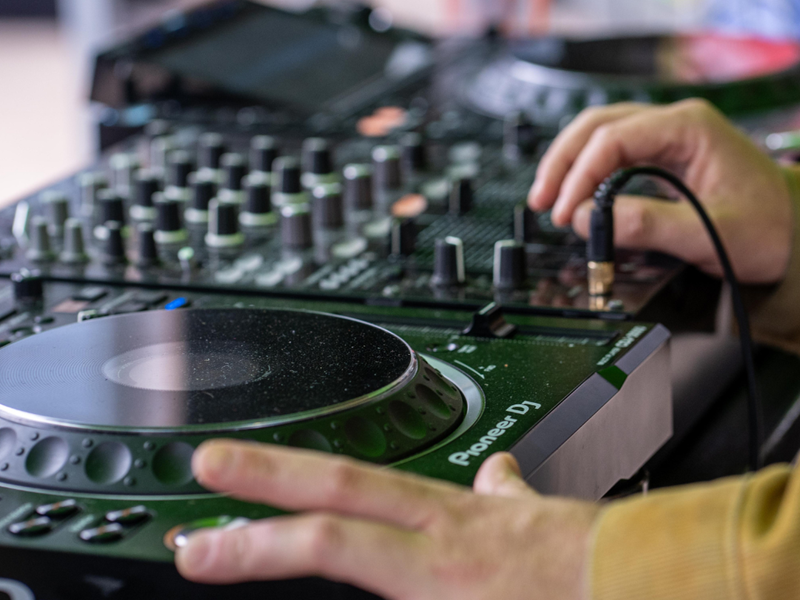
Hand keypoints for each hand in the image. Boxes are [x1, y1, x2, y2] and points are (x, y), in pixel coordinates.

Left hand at [176, 440, 600, 599]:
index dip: (277, 475)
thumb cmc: (583, 556)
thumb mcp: (531, 515)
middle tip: (190, 525)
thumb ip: (503, 494)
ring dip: (272, 562)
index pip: (347, 483)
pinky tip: (282, 577)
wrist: (639, 582)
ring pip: (349, 561)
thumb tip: (496, 474)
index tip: (223, 470)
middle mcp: (435, 551)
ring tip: (214, 558)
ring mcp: (445, 589)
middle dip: (254, 517)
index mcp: (443, 519)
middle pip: (333, 520)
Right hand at [528, 99, 793, 283]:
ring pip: (598, 136)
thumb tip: (587, 219)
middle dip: (563, 164)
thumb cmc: (767, 228)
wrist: (795, 233)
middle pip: (597, 127)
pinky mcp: (660, 158)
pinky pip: (611, 155)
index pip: (614, 139)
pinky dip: (585, 174)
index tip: (566, 211)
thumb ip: (647, 226)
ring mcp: (665, 138)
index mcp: (689, 128)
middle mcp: (674, 125)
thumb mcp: (709, 233)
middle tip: (542, 202)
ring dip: (568, 166)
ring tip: (548, 200)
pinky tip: (574, 197)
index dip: (581, 175)